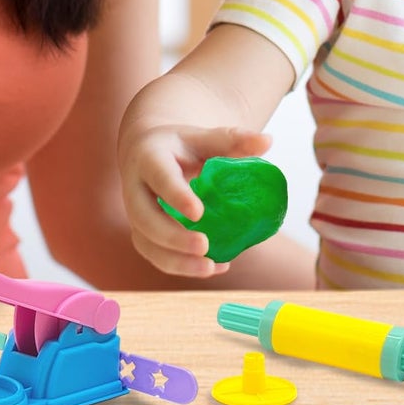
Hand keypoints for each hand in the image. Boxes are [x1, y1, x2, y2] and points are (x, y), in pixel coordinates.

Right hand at [118, 116, 270, 278]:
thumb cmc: (183, 145)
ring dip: (175, 260)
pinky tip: (213, 267)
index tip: (198, 213)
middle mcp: (135, 187)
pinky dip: (181, 266)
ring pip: (146, 242)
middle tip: (204, 246)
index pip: (159, 177)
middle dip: (172, 237)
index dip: (176, 196)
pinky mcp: (142, 233)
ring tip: (210, 267)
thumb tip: (268, 141)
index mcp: (149, 157)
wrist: (149, 152)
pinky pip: (155, 255)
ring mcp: (136, 213)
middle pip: (145, 217)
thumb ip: (234, 139)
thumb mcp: (205, 137)